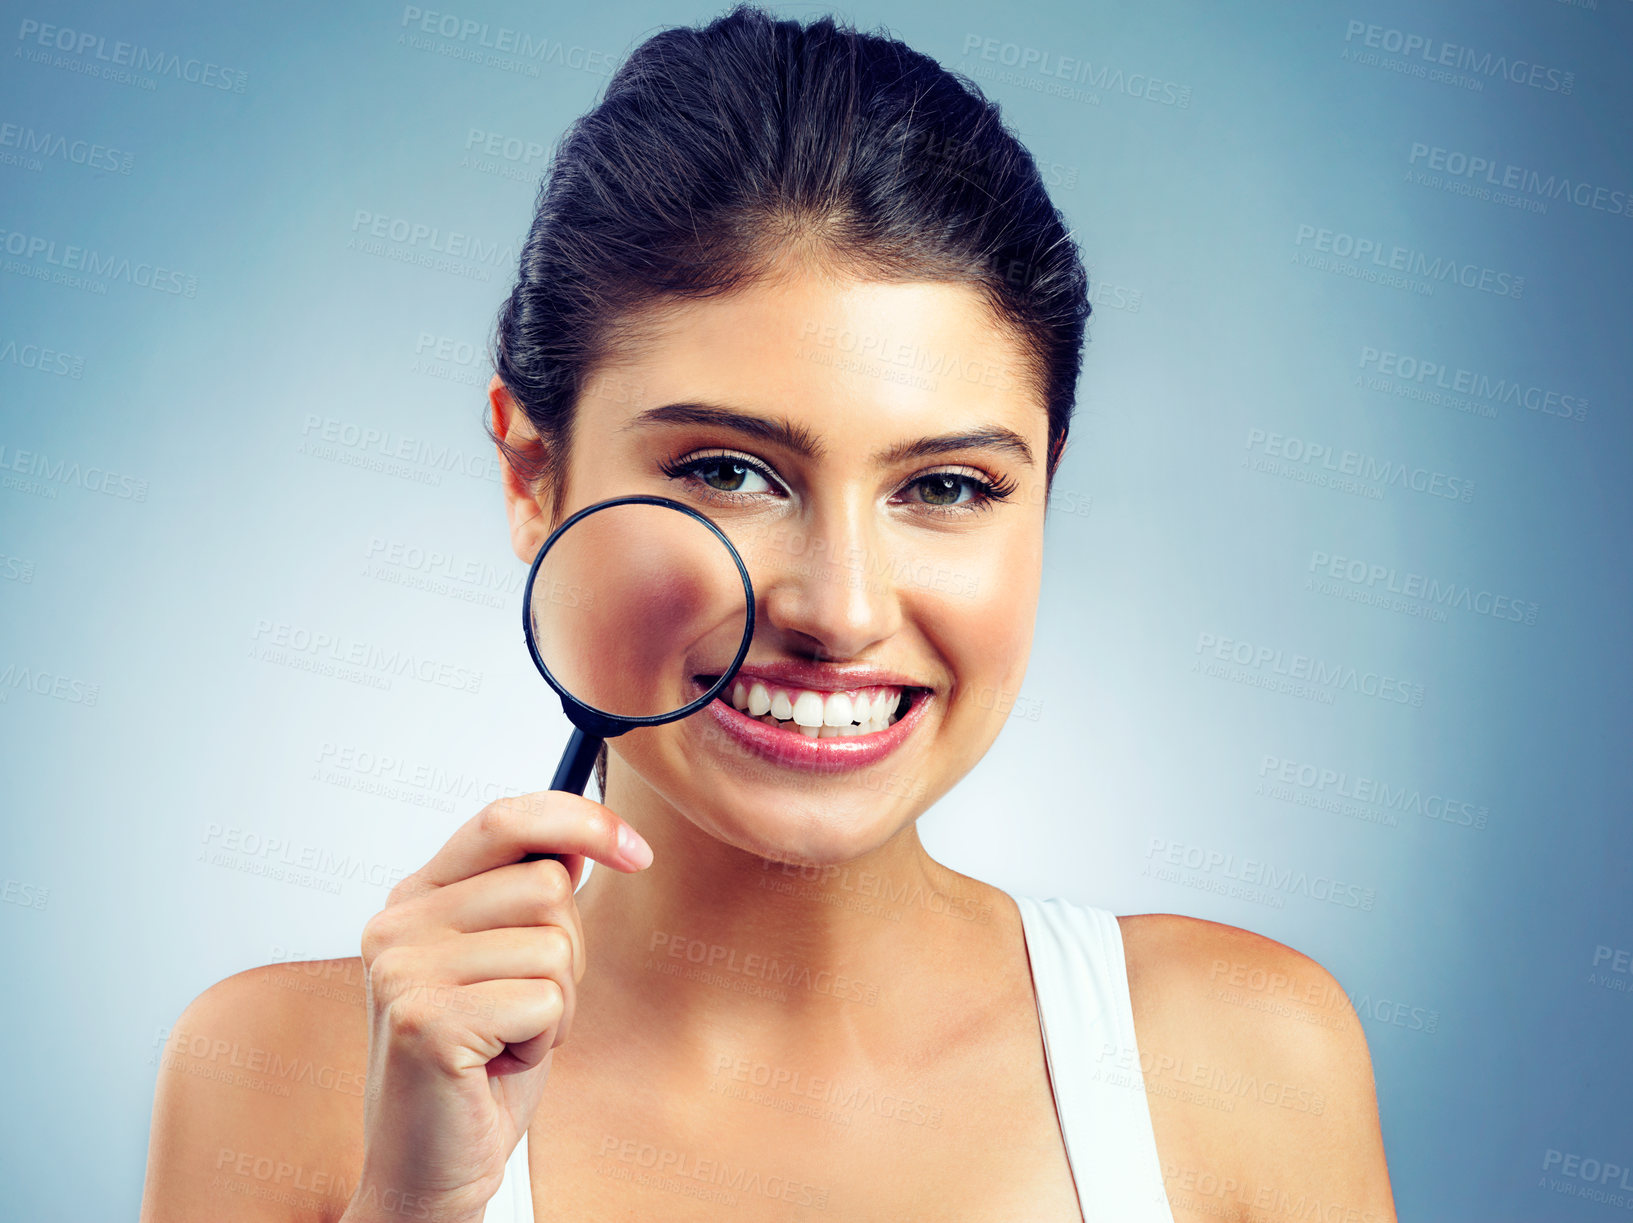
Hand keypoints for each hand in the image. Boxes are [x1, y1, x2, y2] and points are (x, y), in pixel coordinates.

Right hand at [342, 791, 652, 1222]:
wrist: (430, 1165)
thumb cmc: (480, 1064)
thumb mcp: (509, 962)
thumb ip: (529, 897)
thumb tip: (588, 839)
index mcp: (416, 896)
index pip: (506, 816)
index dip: (582, 819)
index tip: (637, 849)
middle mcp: (398, 922)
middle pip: (547, 884)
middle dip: (566, 951)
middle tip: (522, 1006)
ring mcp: (405, 970)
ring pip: (553, 944)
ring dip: (555, 1003)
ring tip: (507, 1037)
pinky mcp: (426, 1020)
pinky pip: (545, 1000)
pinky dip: (543, 1040)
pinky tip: (499, 1065)